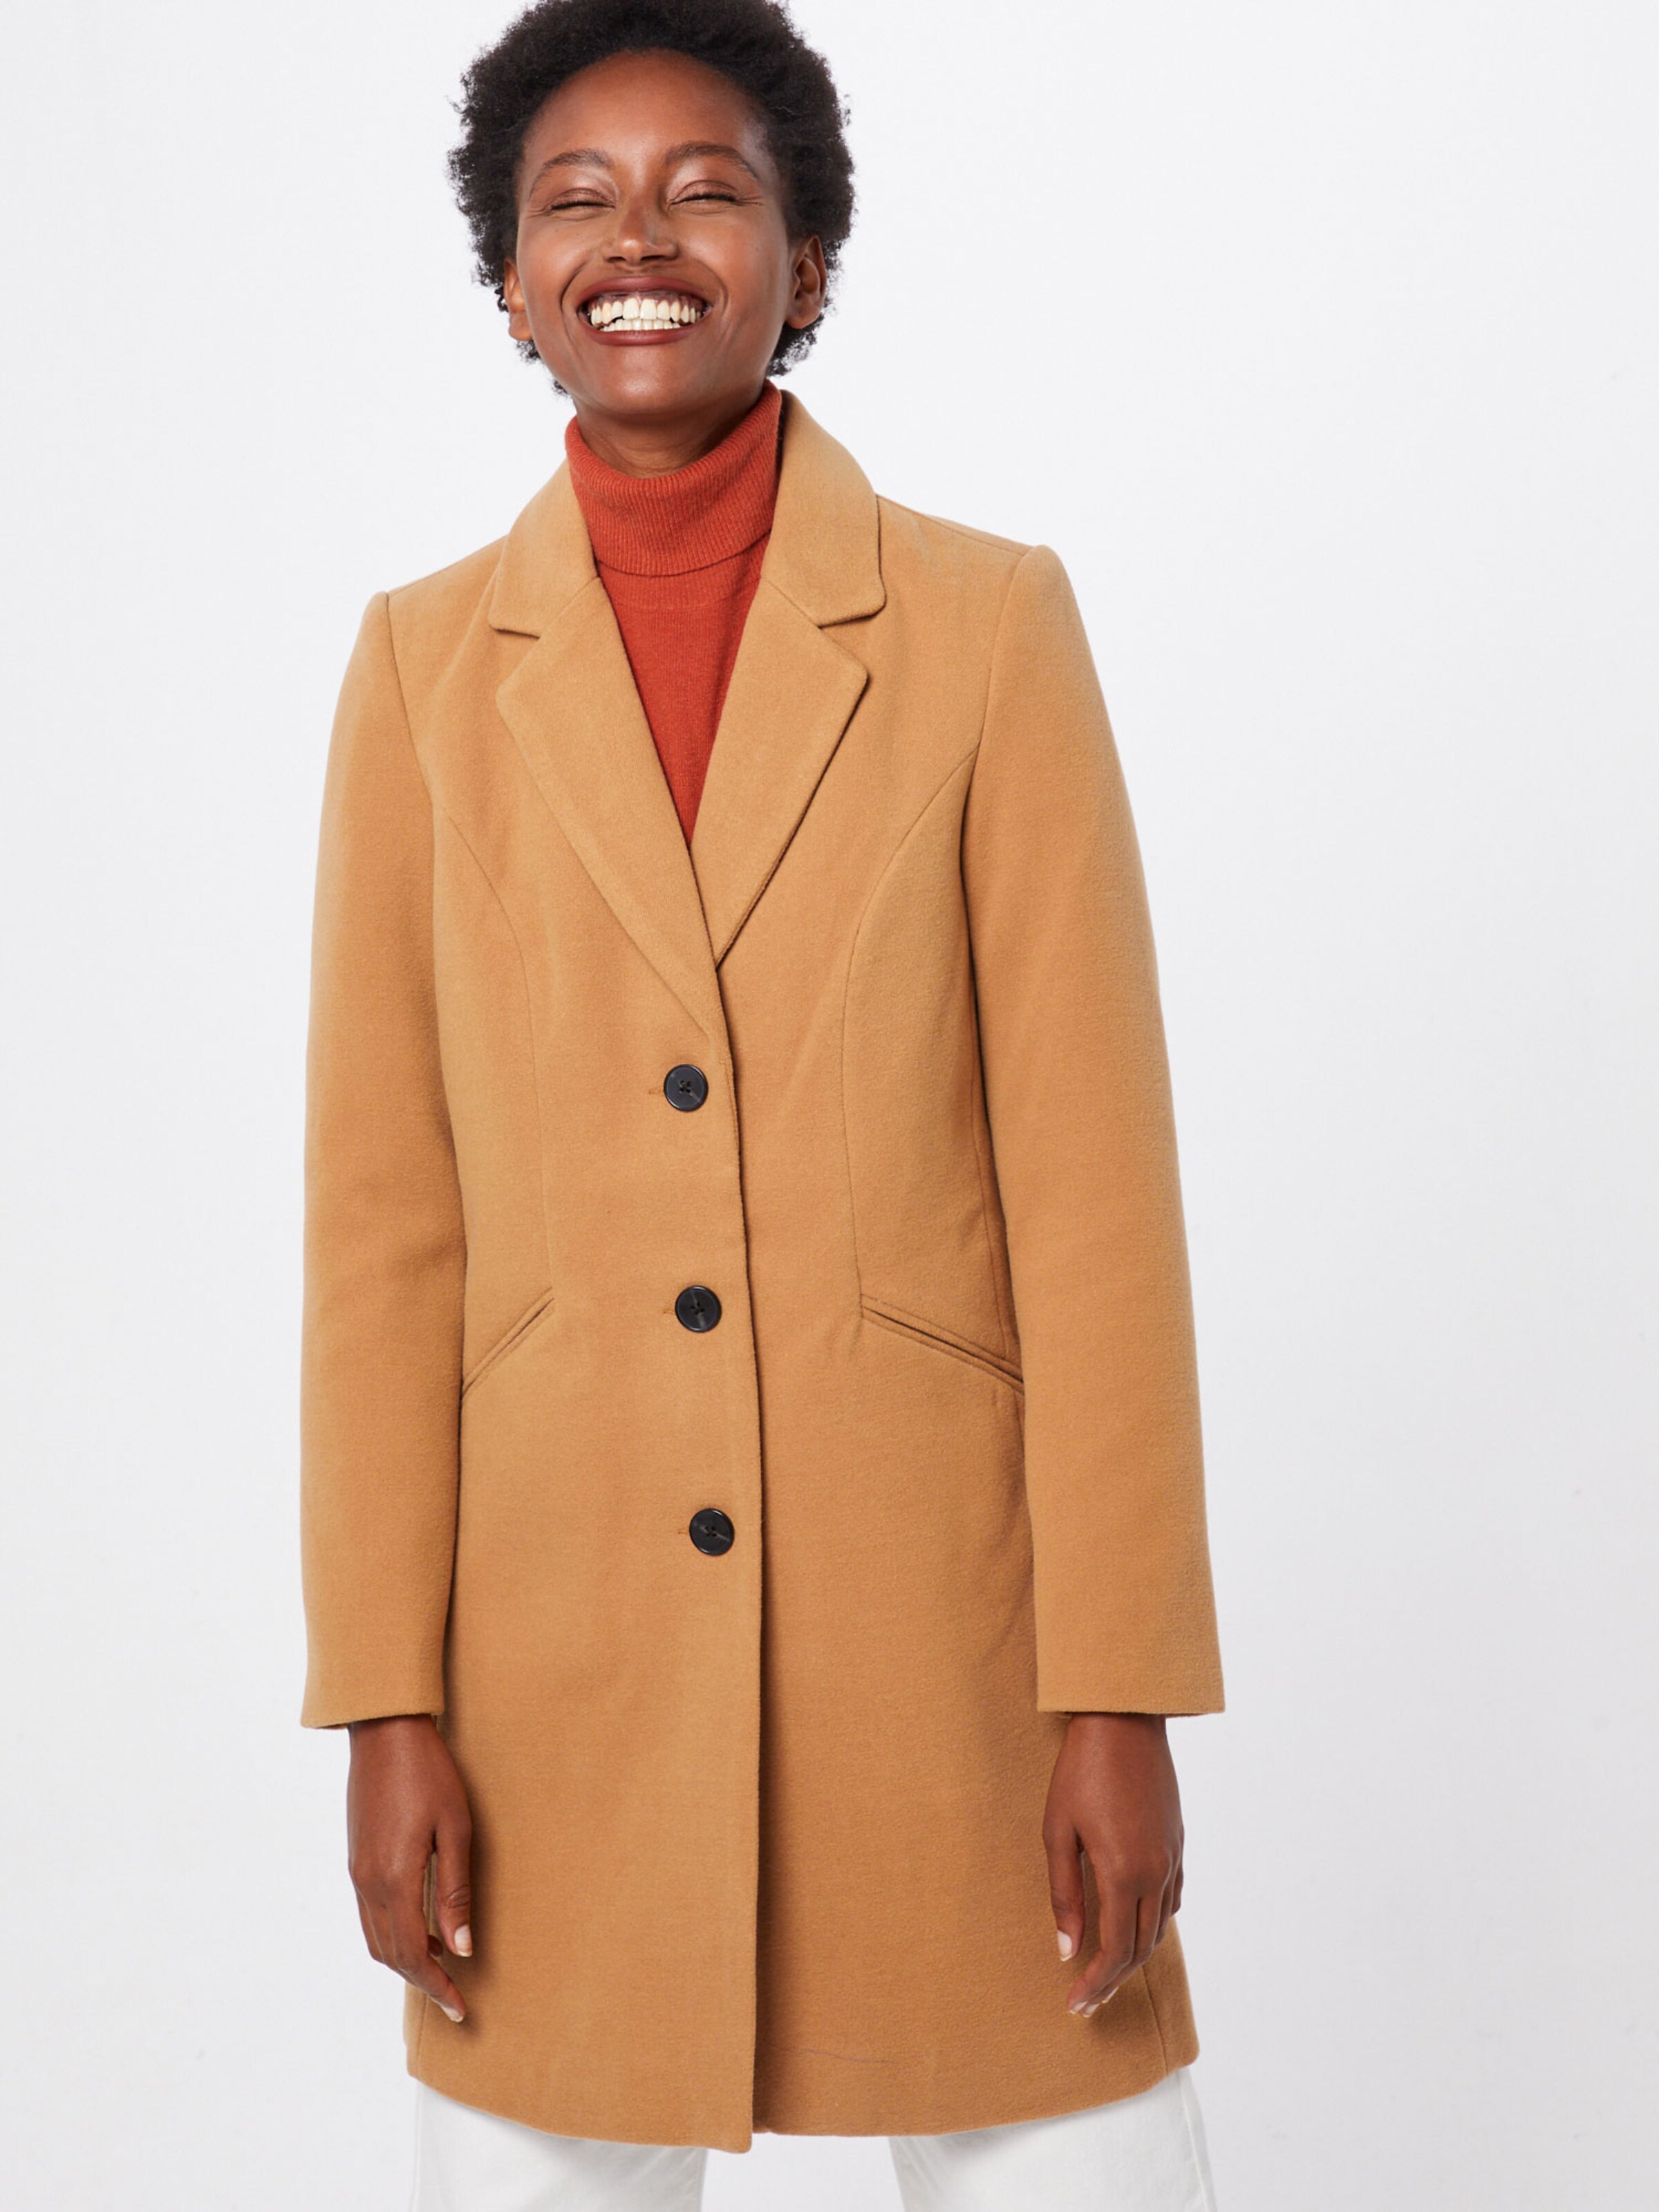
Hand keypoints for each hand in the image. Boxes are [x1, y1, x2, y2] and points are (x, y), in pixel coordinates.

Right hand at [346, 1714, 473, 2022]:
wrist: (385, 1732)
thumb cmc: (429, 1773)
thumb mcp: (454, 1828)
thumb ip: (455, 1892)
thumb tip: (462, 1949)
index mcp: (394, 1879)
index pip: (412, 1954)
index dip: (437, 1986)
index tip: (461, 2009)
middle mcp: (368, 1883)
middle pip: (390, 1954)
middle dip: (422, 1980)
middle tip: (454, 1999)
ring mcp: (357, 1871)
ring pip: (375, 1938)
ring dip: (405, 1960)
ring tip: (442, 1966)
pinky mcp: (356, 1859)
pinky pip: (370, 1915)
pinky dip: (393, 1935)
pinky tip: (421, 1927)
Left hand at [1042, 1712, 1183, 2017]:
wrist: (1124, 1720)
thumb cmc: (1081, 1771)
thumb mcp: (1058, 1831)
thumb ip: (1064, 1894)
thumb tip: (1066, 1949)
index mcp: (1123, 1873)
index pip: (1113, 1951)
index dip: (1095, 1984)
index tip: (1075, 2005)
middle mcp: (1156, 1872)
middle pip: (1140, 1947)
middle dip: (1114, 1980)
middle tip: (1087, 2001)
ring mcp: (1172, 1856)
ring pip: (1160, 1926)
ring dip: (1135, 1954)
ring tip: (1108, 1970)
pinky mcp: (1178, 1841)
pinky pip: (1172, 1897)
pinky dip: (1155, 1923)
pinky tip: (1136, 1925)